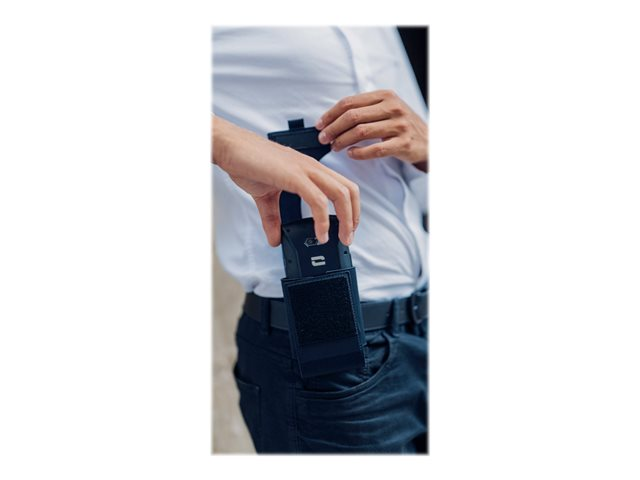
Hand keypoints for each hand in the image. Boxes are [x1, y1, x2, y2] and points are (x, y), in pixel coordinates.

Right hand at [212, 116, 359, 246]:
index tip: (346, 228)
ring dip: (345, 220)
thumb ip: (273, 218)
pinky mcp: (294, 176)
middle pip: (349, 190)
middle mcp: (313, 167)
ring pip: (341, 194)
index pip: (343, 186)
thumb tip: (275, 239)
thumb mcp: (265, 196)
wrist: (230, 147)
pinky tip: (320, 234)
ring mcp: (305, 170)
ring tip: (340, 239)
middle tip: (348, 238)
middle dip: (354, 217)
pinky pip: (318, 200)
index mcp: (310, 169)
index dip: (351, 208)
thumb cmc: (248, 162)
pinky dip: (323, 220)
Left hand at [315, 90, 427, 170]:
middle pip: (353, 116)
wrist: (430, 141)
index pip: (350, 102)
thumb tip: (333, 117)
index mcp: (385, 95)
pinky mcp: (403, 143)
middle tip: (323, 139)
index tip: (319, 125)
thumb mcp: (387, 109)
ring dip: (343, 141)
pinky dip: (359, 153)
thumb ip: (365, 109)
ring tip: (334, 147)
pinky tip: (351, 154)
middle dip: (333, 128)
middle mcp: (393, 107)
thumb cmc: (402, 126)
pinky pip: (375, 149)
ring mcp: (399, 125)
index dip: (331, 114)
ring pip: (361, 132)